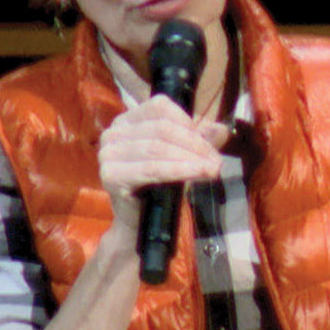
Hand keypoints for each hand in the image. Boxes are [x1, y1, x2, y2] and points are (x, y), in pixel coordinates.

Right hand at [98, 95, 231, 230]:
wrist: (139, 222)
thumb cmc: (158, 186)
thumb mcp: (182, 156)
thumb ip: (200, 140)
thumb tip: (222, 129)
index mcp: (128, 120)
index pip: (160, 107)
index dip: (188, 122)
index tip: (209, 142)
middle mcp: (113, 132)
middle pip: (162, 128)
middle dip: (195, 144)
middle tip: (217, 161)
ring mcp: (108, 154)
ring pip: (157, 147)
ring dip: (191, 158)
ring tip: (213, 169)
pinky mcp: (111, 175)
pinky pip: (151, 168)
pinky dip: (178, 170)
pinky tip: (198, 173)